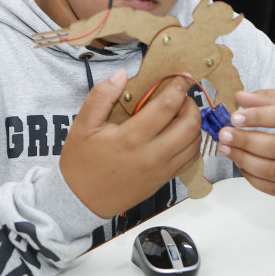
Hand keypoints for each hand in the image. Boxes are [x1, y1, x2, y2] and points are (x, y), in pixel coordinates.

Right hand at [59, 71, 201, 217]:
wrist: (81, 200)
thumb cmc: (81, 163)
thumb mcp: (83, 125)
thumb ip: (102, 96)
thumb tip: (122, 75)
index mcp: (131, 138)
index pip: (167, 107)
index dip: (178, 87)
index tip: (182, 77)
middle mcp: (151, 155)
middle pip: (189, 125)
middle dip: (190, 104)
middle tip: (181, 95)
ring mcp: (160, 170)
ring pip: (194, 143)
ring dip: (193, 123)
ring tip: (181, 113)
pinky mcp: (163, 180)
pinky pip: (190, 160)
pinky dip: (192, 143)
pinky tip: (180, 134)